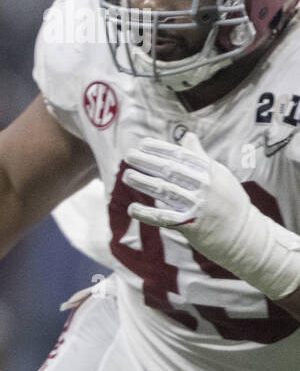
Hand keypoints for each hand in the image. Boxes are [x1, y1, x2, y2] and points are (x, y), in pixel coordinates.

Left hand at [121, 132, 247, 257]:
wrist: (244, 234)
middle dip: (148, 162)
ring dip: (144, 183)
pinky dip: (146, 214)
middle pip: (171, 171)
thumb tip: (188, 136)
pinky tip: (132, 208)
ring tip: (127, 176)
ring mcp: (197, 206)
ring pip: (165, 191)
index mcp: (210, 172)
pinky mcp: (191, 226)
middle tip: (129, 155)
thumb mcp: (220, 174)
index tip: (143, 143)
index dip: (161, 148)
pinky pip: (164, 218)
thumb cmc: (229, 201)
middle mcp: (204, 187)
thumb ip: (200, 157)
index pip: (182, 156)